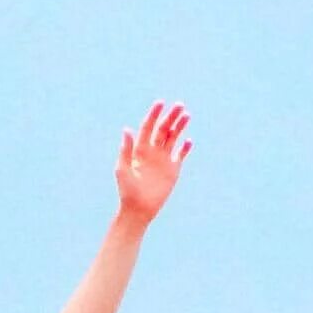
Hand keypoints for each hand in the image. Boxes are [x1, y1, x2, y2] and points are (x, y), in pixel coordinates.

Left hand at [116, 102, 191, 220]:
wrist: (139, 209)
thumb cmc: (127, 191)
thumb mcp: (123, 169)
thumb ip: (126, 149)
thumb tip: (126, 129)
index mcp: (139, 150)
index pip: (147, 127)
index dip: (153, 115)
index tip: (160, 103)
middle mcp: (152, 152)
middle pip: (163, 129)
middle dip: (171, 117)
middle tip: (180, 105)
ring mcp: (163, 160)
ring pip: (173, 138)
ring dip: (179, 127)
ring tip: (187, 115)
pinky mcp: (173, 170)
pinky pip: (180, 155)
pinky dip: (185, 147)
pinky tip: (189, 140)